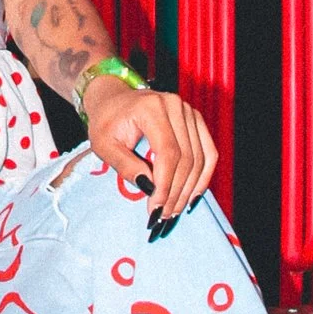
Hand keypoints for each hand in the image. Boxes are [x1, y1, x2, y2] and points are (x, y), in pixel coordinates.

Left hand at [81, 73, 215, 220]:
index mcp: (151, 108)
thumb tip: (150, 188)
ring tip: (175, 210)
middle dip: (176, 192)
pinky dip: (203, 177)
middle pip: (186, 158)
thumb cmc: (106, 121)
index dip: (165, 184)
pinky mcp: (196, 121)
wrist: (113, 98)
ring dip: (190, 189)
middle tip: (164, 215)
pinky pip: (208, 152)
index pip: (168, 152)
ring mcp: (189, 112)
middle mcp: (175, 106)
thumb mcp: (103, 145)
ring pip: (200, 158)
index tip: (156, 207)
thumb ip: (125, 165)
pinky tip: (193, 195)